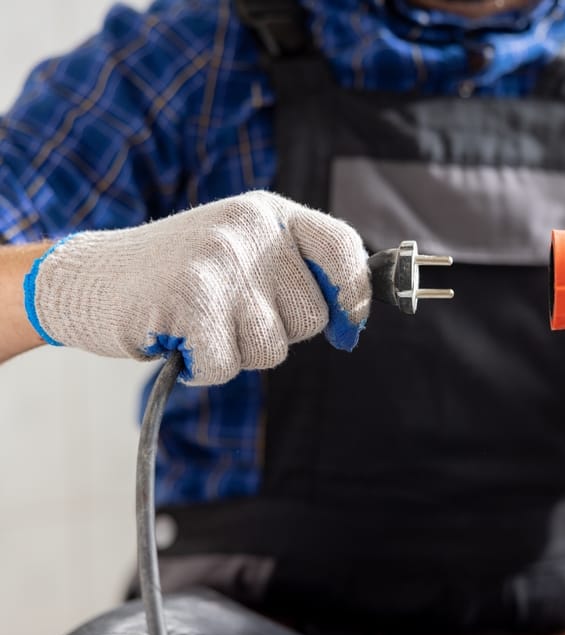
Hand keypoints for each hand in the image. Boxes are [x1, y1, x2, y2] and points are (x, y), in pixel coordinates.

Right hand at [25, 191, 369, 384]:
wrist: (87, 278)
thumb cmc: (177, 275)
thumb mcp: (242, 251)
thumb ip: (297, 273)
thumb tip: (355, 319)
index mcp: (269, 213)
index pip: (343, 247)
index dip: (355, 292)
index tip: (348, 321)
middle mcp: (249, 229)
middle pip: (313, 315)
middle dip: (278, 332)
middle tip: (227, 312)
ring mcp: (219, 262)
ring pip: (273, 348)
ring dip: (237, 352)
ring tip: (200, 322)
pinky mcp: (191, 301)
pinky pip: (228, 367)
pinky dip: (203, 369)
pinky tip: (179, 339)